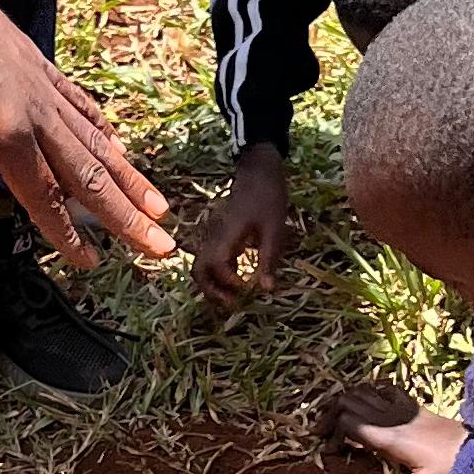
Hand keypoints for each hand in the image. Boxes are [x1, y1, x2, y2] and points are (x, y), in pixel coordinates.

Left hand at [0, 2, 171, 264]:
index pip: (46, 197)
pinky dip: (105, 131)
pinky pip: (83, 107)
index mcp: (8, 135)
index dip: (67, 235)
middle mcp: (39, 116)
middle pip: (91, 176)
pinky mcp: (44, 68)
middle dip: (126, 216)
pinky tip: (120, 148)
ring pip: (97, 143)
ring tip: (158, 208)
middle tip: (161, 246)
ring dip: (130, 180)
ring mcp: (46, 91)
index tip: (90, 263)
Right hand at [194, 145, 288, 306]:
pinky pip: (210, 261)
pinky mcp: (218, 237)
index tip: (249, 288)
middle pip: (199, 271)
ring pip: (202, 268)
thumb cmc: (268, 196)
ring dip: (214, 286)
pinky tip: (238, 282)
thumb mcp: (275, 228)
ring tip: (235, 297)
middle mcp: (213, 237)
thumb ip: (269, 259)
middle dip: (212, 292)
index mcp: (226, 234)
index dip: (229, 283)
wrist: (258, 169)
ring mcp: (213, 237)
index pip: (215, 266)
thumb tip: (268, 291)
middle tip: (234, 304)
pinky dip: (219, 277)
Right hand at [331, 396, 465, 473]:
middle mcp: (391, 417)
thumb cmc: (451, 470)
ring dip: (346, 402)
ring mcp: (402, 408)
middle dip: (330, 414)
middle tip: (324, 434)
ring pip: (362, 390)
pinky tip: (368, 407)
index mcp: (389, 438)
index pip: (347, 422)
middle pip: (348, 400)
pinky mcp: (413, 405)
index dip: (332, 433)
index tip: (331, 452)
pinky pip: (384, 388)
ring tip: (339, 421)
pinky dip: (369, 392)